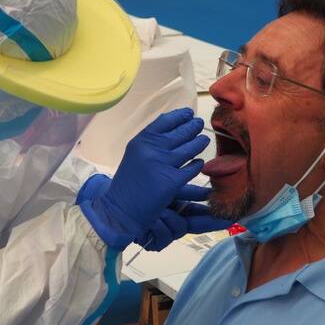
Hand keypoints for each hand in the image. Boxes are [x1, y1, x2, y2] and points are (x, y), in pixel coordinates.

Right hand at [79, 108, 209, 248]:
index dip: (179, 116)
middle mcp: (152, 149)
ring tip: (203, 140)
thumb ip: (151, 143)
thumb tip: (174, 129)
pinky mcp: (173, 181)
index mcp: (141, 141)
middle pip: (180, 132)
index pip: (164, 121)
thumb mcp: (135, 155)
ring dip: (199, 142)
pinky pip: (192, 168)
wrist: (121, 210)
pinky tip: (199, 163)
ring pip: (190, 148)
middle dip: (193, 126)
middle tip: (199, 124)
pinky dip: (197, 164)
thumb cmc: (128, 183)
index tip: (188, 114)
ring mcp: (163, 164)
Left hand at [135, 184, 233, 250]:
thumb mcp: (169, 191)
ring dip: (169, 220)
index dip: (216, 217)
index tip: (232, 219)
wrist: (118, 207)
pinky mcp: (156, 241)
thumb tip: (208, 185)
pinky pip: (164, 237)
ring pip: (178, 230)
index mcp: (178, 210)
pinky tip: (152, 222)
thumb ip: (189, 191)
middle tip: (224, 220)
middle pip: (196, 225)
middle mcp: (175, 222)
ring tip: (159, 213)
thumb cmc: (143, 195)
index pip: (201, 214)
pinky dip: (157, 228)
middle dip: (208, 222)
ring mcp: (166, 233)